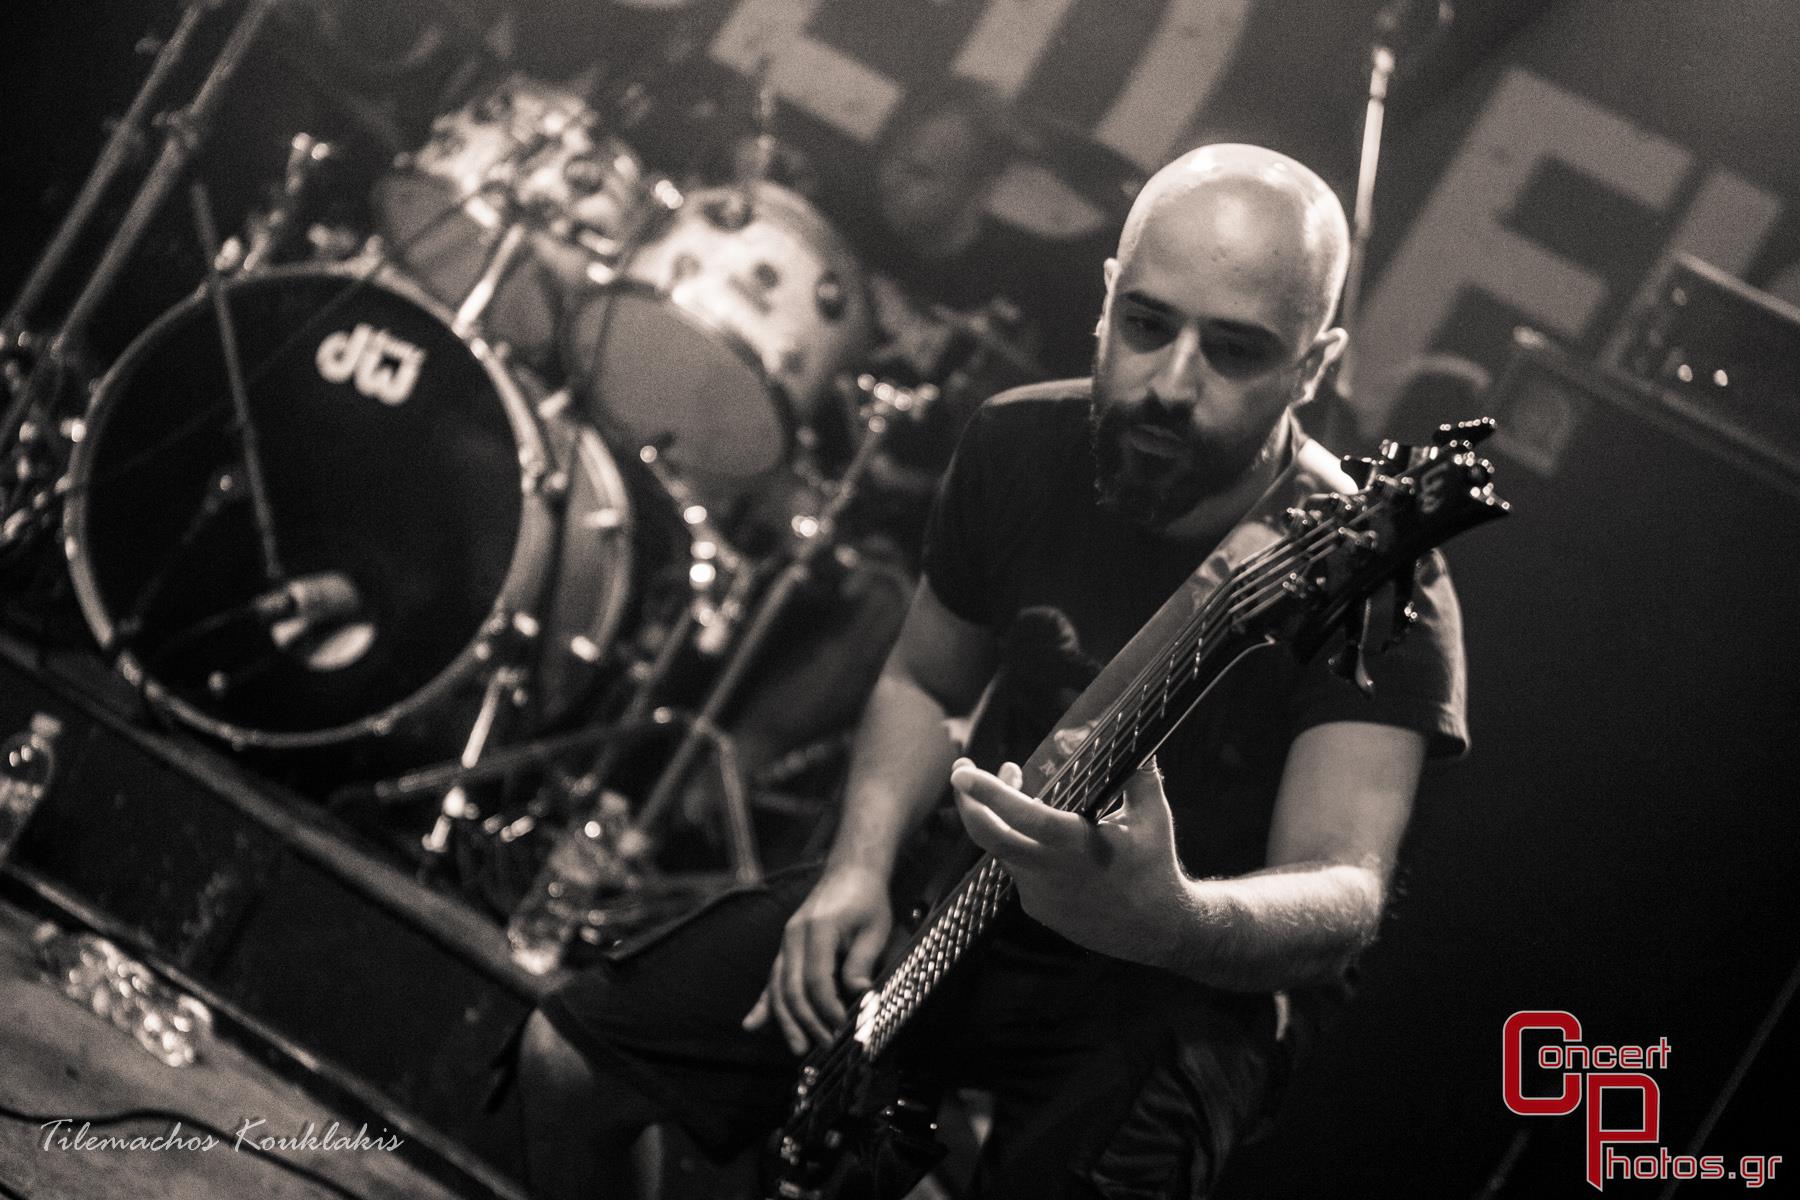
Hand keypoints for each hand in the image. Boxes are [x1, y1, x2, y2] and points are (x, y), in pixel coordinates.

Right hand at [742, 864, 892, 1053]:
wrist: (850, 870)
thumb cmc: (866, 899)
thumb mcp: (874, 929)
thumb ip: (862, 962)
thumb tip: (859, 995)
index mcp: (817, 930)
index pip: (817, 980)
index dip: (828, 1008)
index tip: (842, 1028)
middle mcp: (794, 937)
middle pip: (792, 988)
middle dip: (807, 1021)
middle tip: (826, 1045)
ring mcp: (786, 941)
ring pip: (778, 987)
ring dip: (786, 1020)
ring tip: (797, 1047)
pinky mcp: (786, 946)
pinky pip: (772, 978)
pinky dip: (763, 1003)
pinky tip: (752, 1024)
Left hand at [949, 757, 1189, 966]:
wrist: (1155, 929)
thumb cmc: (1154, 865)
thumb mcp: (1153, 817)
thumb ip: (1138, 775)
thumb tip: (1132, 735)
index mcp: (1080, 847)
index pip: (1026, 818)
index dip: (991, 794)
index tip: (964, 774)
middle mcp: (1052, 873)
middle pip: (990, 838)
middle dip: (967, 802)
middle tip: (961, 771)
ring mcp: (1040, 894)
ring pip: (1002, 848)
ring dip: (998, 815)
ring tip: (1012, 782)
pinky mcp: (1036, 907)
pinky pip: (1015, 866)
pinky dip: (1017, 840)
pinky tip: (1033, 827)